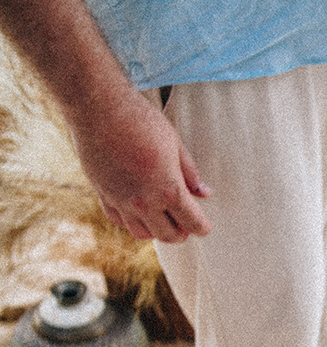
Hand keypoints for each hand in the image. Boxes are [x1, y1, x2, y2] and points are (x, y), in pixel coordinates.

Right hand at [67, 90, 211, 242]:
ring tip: (164, 219)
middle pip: (168, 235)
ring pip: (142, 233)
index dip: (202, 227)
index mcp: (168, 190)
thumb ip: (190, 173)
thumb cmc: (140, 120)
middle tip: (186, 224)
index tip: (205, 226)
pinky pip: (119, 220)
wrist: (98, 107)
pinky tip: (139, 211)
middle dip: (182, 232)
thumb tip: (204, 192)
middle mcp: (144, 202)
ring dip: (157, 231)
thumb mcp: (175, 144)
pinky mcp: (102, 194)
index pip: (192, 223)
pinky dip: (131, 221)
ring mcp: (121, 201)